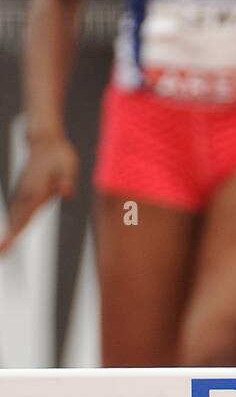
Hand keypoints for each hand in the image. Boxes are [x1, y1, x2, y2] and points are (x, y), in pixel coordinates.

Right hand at [1, 135, 78, 252]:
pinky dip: (15, 225)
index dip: (16, 232)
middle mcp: (26, 194)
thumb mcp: (67, 165)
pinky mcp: (25, 194)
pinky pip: (19, 213)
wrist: (44, 141)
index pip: (26, 216)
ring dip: (11, 234)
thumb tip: (67, 192)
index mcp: (36, 191)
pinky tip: (11, 237)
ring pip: (16, 217)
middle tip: (1, 255)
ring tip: (2, 252)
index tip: (6, 246)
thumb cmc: (58, 154)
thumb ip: (66, 179)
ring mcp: (24, 194)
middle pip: (18, 220)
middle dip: (9, 239)